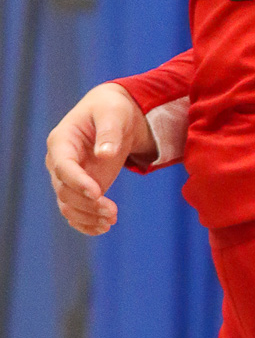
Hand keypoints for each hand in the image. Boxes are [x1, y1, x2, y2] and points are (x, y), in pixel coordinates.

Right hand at [45, 84, 156, 234]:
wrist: (113, 115)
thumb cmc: (111, 109)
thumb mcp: (113, 113)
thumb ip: (109, 132)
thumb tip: (105, 154)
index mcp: (61, 141)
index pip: (63, 166)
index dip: (77, 181)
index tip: (97, 193)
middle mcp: (58, 162)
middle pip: (65, 191)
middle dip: (87, 204)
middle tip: (113, 212)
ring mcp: (67, 178)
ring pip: (68, 205)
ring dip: (88, 217)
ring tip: (111, 221)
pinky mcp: (79, 189)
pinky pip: (75, 211)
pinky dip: (86, 223)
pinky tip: (103, 228)